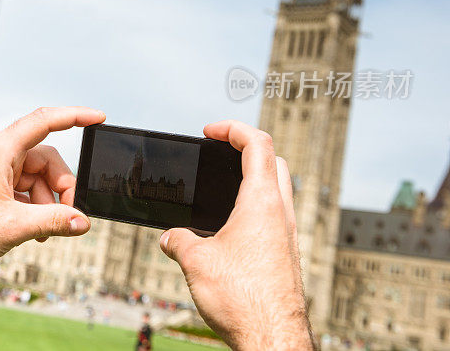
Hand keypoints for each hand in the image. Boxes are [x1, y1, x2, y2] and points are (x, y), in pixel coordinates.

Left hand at [0, 106, 104, 320]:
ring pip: (32, 175)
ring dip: (45, 200)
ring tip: (42, 230)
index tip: (98, 117)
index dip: (74, 116)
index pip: (43, 121)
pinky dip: (30, 204)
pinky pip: (17, 186)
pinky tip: (30, 229)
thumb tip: (82, 221)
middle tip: (66, 215)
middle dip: (59, 185)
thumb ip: (52, 221)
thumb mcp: (12, 228)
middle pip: (43, 157)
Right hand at [159, 120, 313, 350]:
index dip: (232, 129)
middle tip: (219, 153)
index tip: (210, 131)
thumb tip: (170, 237)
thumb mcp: (196, 262)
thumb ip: (178, 240)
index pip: (257, 143)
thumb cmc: (243, 299)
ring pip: (277, 188)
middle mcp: (281, 213)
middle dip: (246, 148)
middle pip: (273, 160)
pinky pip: (274, 216)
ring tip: (221, 189)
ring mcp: (287, 234)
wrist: (272, 339)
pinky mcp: (286, 254)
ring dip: (252, 178)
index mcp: (261, 202)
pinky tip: (229, 228)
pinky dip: (253, 207)